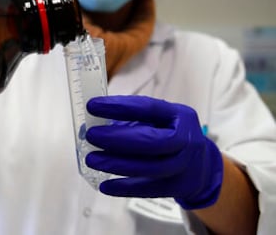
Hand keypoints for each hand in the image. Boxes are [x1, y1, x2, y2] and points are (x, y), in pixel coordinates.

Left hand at [85, 95, 222, 209]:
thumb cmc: (172, 136)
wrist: (203, 165)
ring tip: (92, 159)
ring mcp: (185, 165)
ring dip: (116, 164)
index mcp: (180, 115)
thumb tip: (91, 124)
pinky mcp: (178, 187)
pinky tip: (105, 185)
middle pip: (151, 141)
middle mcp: (186, 140)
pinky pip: (148, 189)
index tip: (93, 106)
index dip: (119, 106)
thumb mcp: (161, 120)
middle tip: (92, 136)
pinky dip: (124, 188)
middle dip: (117, 138)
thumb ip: (131, 120)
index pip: (148, 108)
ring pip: (149, 167)